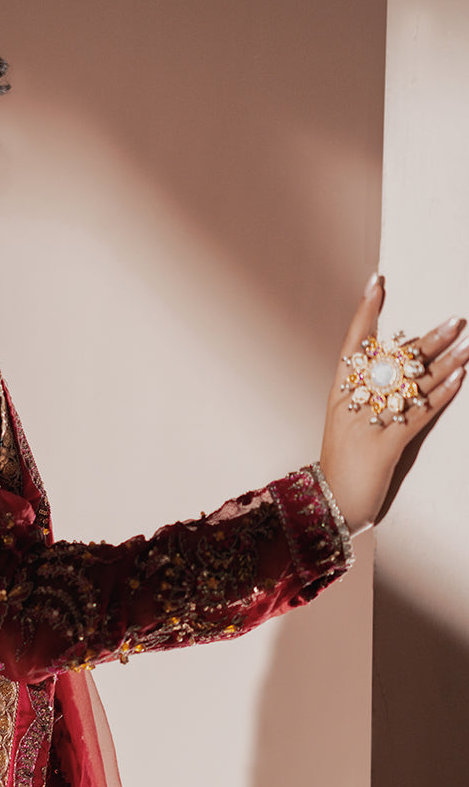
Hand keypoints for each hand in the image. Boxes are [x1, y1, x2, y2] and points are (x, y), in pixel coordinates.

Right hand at [319, 274, 468, 534]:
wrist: (331, 504)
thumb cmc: (343, 464)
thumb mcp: (348, 424)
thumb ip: (367, 396)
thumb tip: (397, 367)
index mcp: (340, 394)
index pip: (352, 344)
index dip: (366, 312)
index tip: (378, 282)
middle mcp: (351, 403)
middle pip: (390, 362)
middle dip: (427, 340)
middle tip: (456, 321)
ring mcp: (366, 423)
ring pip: (409, 385)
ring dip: (444, 362)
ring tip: (468, 343)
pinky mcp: (383, 446)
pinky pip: (416, 414)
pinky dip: (440, 395)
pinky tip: (459, 378)